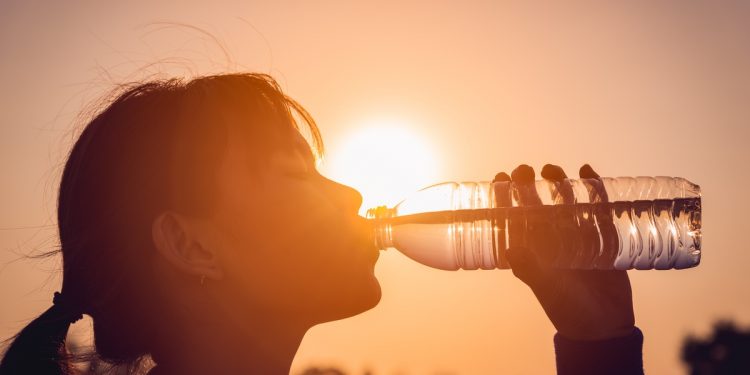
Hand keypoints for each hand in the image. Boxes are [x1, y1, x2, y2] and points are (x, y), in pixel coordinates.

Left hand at [494, 164, 634, 340]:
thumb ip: (531, 270)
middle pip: (537, 203)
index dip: (504, 196)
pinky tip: (587, 171)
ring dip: (558, 182)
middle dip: (529, 184)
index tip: (500, 177)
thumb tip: (511, 249)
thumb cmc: (568, 309)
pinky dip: (593, 188)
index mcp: (532, 250)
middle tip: (524, 169)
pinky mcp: (602, 235)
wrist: (605, 326)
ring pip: (564, 200)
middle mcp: (551, 239)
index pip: (513, 217)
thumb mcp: (547, 288)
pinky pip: (597, 206)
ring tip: (551, 169)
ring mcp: (576, 235)